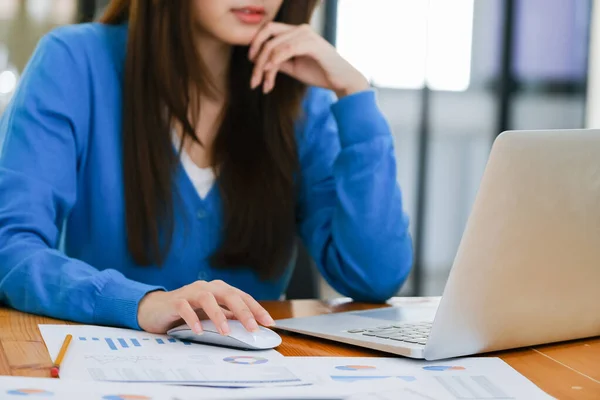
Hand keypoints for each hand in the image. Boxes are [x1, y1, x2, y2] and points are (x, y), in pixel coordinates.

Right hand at [137, 280, 274, 334]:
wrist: (155, 310)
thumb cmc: (188, 312)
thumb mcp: (211, 316)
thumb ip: (228, 318)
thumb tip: (250, 327)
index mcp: (219, 290)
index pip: (242, 297)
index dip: (256, 309)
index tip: (269, 322)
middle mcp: (207, 287)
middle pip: (229, 295)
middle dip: (243, 311)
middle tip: (253, 328)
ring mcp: (191, 292)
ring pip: (208, 298)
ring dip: (218, 315)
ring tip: (226, 332)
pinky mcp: (175, 301)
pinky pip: (185, 308)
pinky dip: (193, 319)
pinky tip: (199, 331)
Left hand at [248, 22, 369, 96]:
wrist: (342, 81)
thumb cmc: (320, 73)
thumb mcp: (294, 67)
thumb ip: (278, 62)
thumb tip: (260, 62)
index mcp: (296, 32)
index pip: (268, 31)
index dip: (255, 45)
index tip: (251, 64)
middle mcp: (301, 29)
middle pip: (268, 37)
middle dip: (256, 59)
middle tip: (253, 80)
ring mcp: (307, 35)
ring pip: (274, 45)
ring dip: (264, 66)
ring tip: (263, 84)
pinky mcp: (312, 44)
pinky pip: (286, 49)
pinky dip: (275, 61)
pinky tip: (270, 72)